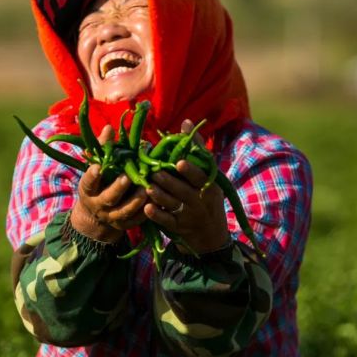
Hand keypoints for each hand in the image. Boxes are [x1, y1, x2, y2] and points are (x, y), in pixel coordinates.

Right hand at [70, 125, 146, 242]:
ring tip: (147, 189)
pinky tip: (156, 201)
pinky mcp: (125, 225)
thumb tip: (109, 128)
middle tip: (128, 177)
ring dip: (136, 201)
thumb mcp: (97, 167)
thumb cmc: (100, 182)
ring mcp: (112, 217)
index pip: (88, 183)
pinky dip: (146, 212)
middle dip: (118, 188)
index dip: (92, 176)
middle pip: (109, 198)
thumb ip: (103, 149)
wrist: (97, 214)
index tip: (98, 167)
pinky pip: (137, 220)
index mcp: (89, 190)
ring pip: (124, 212)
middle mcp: (99, 205)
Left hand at [144, 120, 229, 254]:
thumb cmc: (207, 196)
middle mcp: (199, 201)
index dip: (190, 171)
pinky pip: (166, 222)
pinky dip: (157, 215)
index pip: (200, 178)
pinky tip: (146, 208)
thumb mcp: (209, 175)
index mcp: (208, 186)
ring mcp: (189, 216)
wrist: (210, 234)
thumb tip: (186, 122)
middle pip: (183, 191)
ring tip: (147, 187)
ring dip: (159, 196)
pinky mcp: (178, 228)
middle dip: (168, 182)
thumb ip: (197, 149)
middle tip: (154, 173)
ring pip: (172, 205)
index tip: (178, 163)